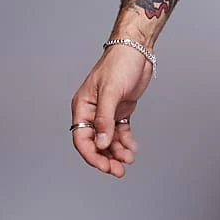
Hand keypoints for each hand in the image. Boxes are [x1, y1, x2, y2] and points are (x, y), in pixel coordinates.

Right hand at [70, 46, 153, 177]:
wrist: (137, 49)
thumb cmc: (119, 63)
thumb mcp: (110, 92)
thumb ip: (104, 119)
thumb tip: (100, 144)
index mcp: (83, 107)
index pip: (82, 138)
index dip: (92, 155)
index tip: (104, 166)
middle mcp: (93, 112)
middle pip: (96, 143)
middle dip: (106, 158)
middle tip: (118, 170)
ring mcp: (108, 112)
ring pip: (109, 140)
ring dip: (117, 152)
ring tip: (128, 159)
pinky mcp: (121, 110)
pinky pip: (121, 132)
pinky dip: (126, 142)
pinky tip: (132, 148)